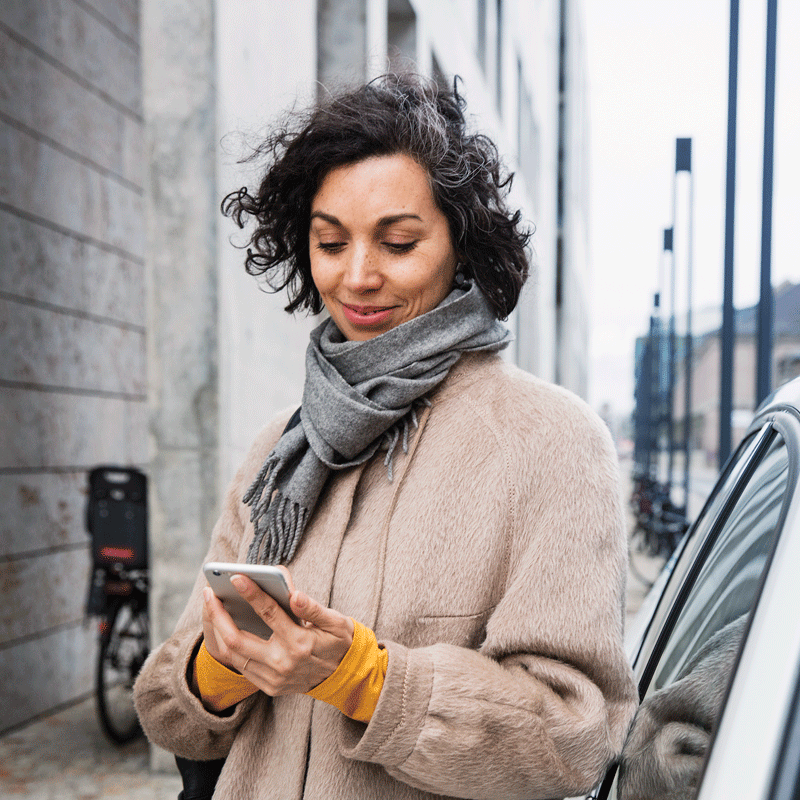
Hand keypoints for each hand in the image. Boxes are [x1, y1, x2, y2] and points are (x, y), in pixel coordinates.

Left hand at [201, 566, 353, 695]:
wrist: (345, 678)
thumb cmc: (340, 642)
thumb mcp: (336, 622)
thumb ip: (314, 608)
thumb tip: (295, 595)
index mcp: (300, 643)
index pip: (269, 613)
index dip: (251, 593)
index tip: (236, 577)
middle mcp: (283, 663)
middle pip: (238, 639)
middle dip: (219, 615)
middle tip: (209, 593)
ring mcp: (274, 678)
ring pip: (234, 655)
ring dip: (218, 630)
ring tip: (212, 607)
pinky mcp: (269, 687)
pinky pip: (241, 667)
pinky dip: (229, 647)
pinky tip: (225, 628)